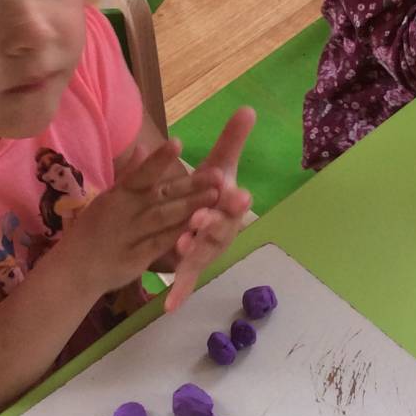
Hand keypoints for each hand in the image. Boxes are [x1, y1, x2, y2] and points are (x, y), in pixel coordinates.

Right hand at [58, 139, 217, 296]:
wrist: (74, 269)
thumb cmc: (93, 230)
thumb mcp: (108, 198)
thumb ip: (130, 175)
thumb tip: (144, 146)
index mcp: (118, 195)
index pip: (140, 174)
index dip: (158, 159)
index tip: (177, 142)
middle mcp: (124, 212)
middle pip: (161, 196)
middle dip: (190, 185)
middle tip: (218, 174)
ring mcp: (130, 236)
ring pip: (164, 218)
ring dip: (190, 207)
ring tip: (215, 196)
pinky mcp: (136, 258)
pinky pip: (160, 244)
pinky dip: (179, 234)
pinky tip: (198, 227)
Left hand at [164, 107, 254, 310]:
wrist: (198, 219)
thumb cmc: (210, 192)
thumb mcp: (220, 164)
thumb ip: (232, 140)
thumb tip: (248, 108)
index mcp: (229, 205)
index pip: (235, 201)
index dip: (235, 199)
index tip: (236, 192)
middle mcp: (221, 230)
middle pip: (219, 228)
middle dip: (212, 224)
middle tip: (201, 218)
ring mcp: (206, 251)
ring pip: (201, 253)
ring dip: (193, 251)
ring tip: (181, 247)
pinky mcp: (190, 268)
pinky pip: (186, 281)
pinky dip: (178, 293)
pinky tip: (167, 306)